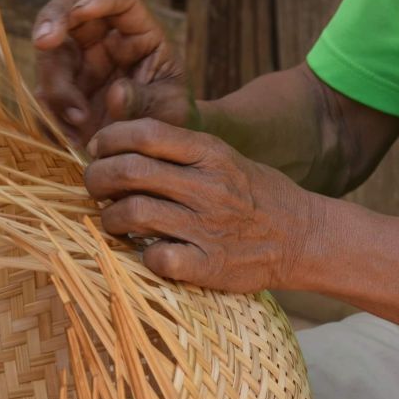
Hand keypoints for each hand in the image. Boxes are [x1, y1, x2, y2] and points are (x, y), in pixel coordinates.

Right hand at [32, 0, 195, 144]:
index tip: (82, 10)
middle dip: (52, 22)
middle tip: (44, 42)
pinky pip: (46, 94)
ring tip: (79, 120)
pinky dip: (52, 115)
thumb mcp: (171, 110)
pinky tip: (73, 137)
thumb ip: (145, 101)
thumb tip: (116, 93)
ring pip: (51, 55)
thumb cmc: (173, 118)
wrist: (158, 150)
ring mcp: (82, 64)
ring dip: (55, 84)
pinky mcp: (66, 91)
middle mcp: (106, 41)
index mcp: (140, 33)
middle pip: (70, 12)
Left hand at [84, 119, 318, 292]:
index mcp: (211, 153)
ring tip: (112, 222)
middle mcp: (207, 186)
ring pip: (134, 213)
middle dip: (97, 178)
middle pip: (130, 171)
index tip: (98, 149)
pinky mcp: (210, 265)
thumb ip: (181, 151)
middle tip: (94, 188)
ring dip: (110, 219)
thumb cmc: (256, 195)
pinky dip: (143, 256)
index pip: (146, 133)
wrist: (304, 237)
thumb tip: (123, 146)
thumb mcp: (226, 158)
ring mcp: (208, 227)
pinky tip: (147, 253)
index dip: (110, 139)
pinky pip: (157, 259)